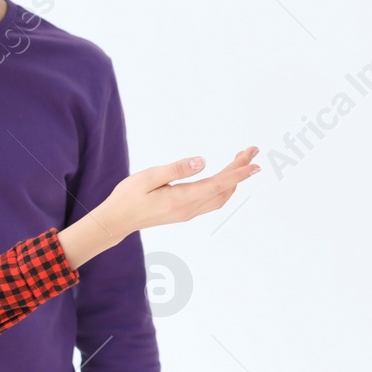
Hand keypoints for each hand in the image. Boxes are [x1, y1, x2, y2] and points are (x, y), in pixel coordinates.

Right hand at [109, 148, 259, 233]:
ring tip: (240, 160)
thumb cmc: (128, 197)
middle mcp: (190, 208)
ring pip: (220, 196)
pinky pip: (213, 201)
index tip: (254, 164)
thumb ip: (176, 169)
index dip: (238, 173)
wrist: (117, 220)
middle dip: (240, 170)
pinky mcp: (185, 212)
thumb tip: (202, 161)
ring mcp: (188, 212)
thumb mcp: (149, 177)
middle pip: (223, 189)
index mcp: (182, 199)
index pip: (217, 184)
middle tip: (251, 152)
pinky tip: (225, 178)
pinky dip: (224, 187)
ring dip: (234, 180)